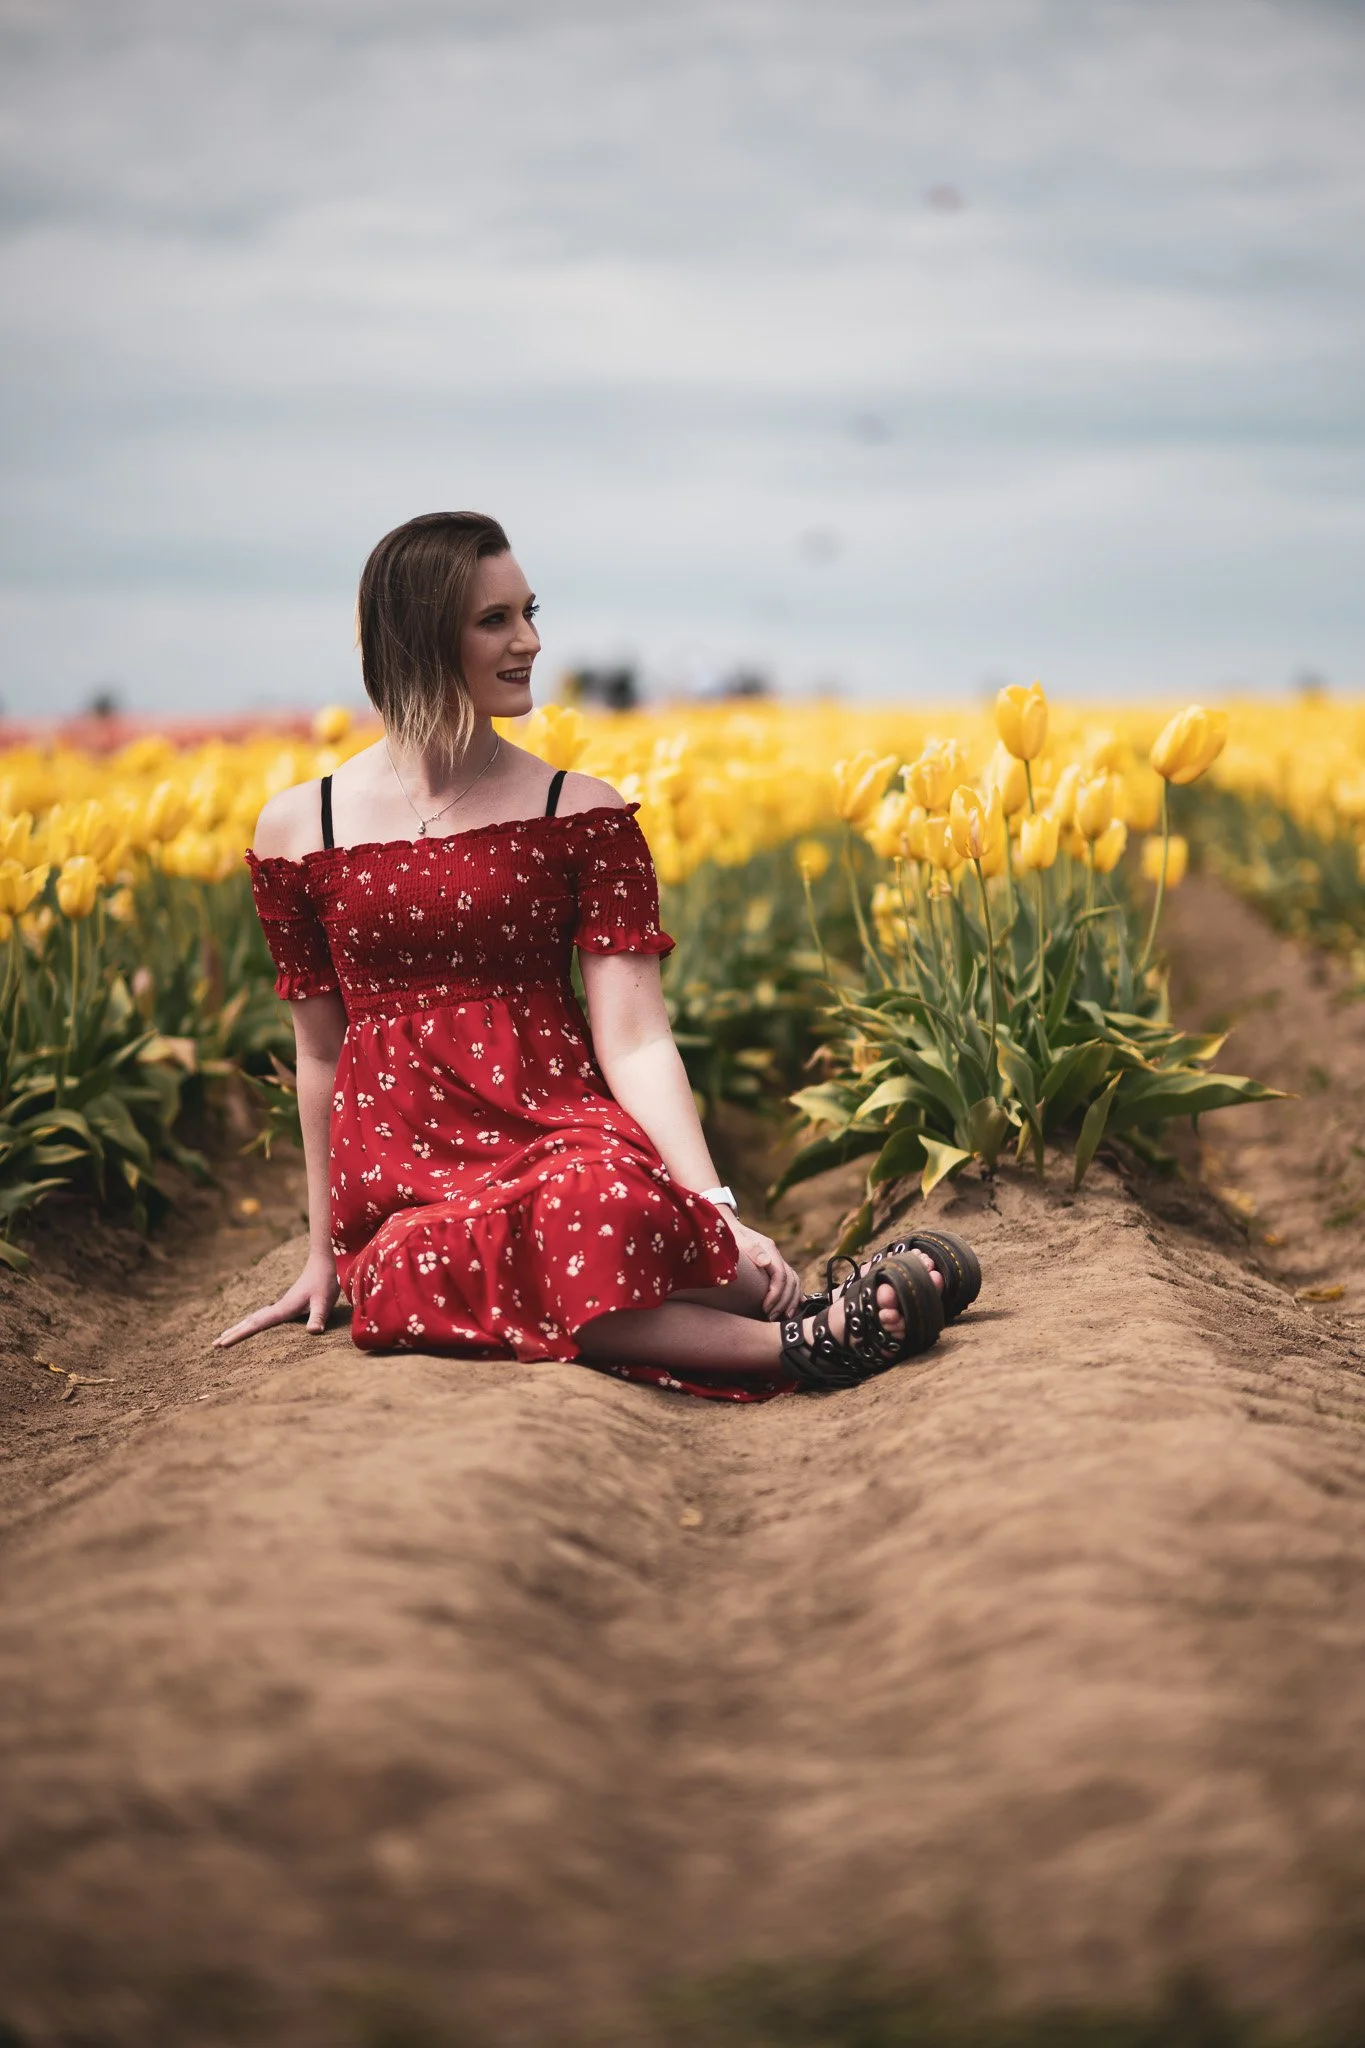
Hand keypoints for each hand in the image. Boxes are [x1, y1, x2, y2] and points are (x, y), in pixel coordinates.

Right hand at [213, 1249, 339, 1348]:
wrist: (322, 1263)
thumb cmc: (324, 1282)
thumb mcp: (324, 1301)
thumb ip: (318, 1316)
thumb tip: (313, 1332)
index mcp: (282, 1309)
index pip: (256, 1325)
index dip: (239, 1335)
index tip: (222, 1343)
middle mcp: (277, 1307)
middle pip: (250, 1322)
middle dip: (232, 1333)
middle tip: (214, 1345)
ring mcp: (280, 1306)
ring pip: (254, 1318)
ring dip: (239, 1328)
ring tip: (224, 1337)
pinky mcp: (285, 1305)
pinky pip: (263, 1317)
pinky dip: (251, 1323)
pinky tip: (251, 1325)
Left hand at [720, 1210, 802, 1319]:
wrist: (726, 1226)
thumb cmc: (729, 1236)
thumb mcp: (736, 1239)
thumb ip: (751, 1249)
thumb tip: (765, 1261)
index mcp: (769, 1249)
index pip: (780, 1275)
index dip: (776, 1294)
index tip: (766, 1308)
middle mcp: (776, 1255)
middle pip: (790, 1281)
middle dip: (783, 1302)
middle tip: (771, 1317)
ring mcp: (777, 1261)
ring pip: (794, 1282)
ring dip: (791, 1301)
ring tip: (783, 1317)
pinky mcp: (774, 1267)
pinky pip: (790, 1282)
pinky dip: (794, 1295)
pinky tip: (795, 1307)